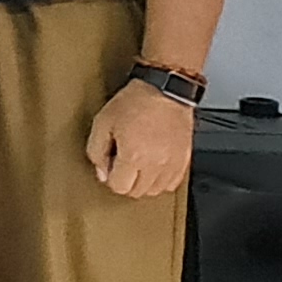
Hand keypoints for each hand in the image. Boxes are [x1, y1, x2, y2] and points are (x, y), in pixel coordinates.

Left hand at [87, 81, 196, 198]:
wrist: (165, 90)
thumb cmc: (135, 102)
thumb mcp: (102, 122)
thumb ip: (96, 151)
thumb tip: (101, 172)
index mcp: (134, 156)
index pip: (119, 187)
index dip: (110, 176)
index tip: (110, 163)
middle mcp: (156, 164)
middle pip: (137, 192)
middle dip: (125, 181)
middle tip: (122, 161)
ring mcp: (173, 164)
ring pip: (155, 191)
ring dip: (143, 182)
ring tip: (138, 162)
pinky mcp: (185, 159)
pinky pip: (172, 184)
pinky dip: (161, 179)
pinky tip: (153, 165)